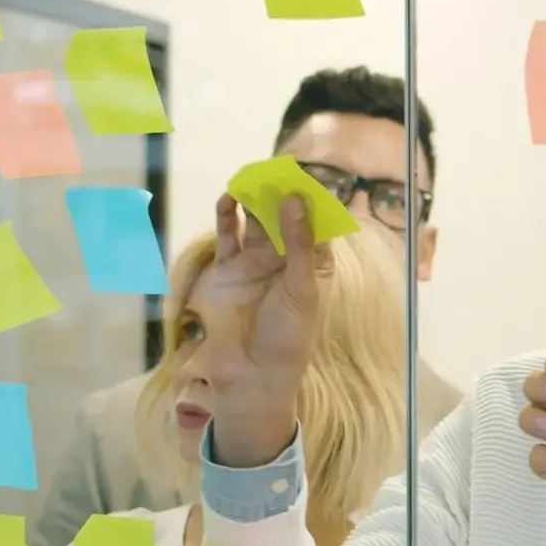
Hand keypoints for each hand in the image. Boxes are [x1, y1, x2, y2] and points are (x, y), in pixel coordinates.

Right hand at [201, 193, 325, 466]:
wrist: (251, 374)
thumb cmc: (288, 336)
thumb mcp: (302, 288)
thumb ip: (299, 243)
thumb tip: (295, 198)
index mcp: (315, 264)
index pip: (317, 224)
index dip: (312, 201)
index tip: (305, 177)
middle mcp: (286, 260)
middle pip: (284, 217)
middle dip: (280, 194)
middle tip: (274, 171)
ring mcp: (255, 263)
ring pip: (256, 221)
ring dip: (254, 200)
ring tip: (251, 179)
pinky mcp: (227, 270)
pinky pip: (229, 236)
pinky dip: (228, 216)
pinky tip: (229, 198)